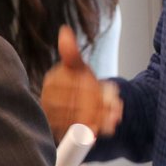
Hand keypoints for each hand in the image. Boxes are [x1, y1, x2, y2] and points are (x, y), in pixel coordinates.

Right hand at [40, 26, 121, 141]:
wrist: (80, 103)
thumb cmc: (78, 82)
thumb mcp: (78, 67)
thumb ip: (71, 52)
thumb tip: (65, 31)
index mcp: (53, 81)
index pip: (75, 87)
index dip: (93, 91)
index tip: (109, 93)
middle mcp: (48, 100)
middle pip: (76, 105)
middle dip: (99, 107)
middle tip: (117, 109)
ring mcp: (52, 117)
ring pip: (78, 120)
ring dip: (98, 120)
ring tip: (115, 118)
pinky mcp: (58, 132)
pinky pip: (74, 134)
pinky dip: (91, 133)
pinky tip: (103, 130)